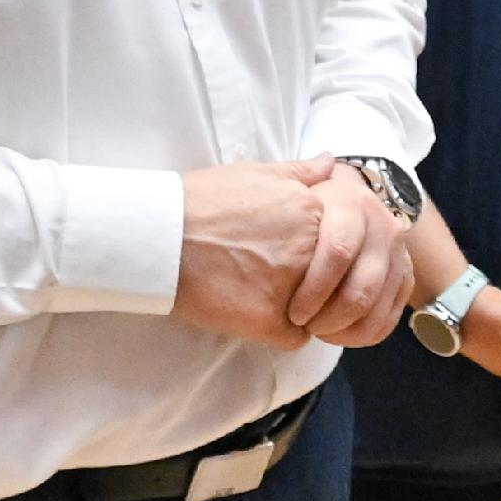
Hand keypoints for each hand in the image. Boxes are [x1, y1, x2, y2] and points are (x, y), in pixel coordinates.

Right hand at [171, 162, 329, 346]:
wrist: (159, 236)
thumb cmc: (200, 201)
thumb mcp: (253, 173)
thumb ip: (299, 172)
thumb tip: (332, 163)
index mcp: (312, 211)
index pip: (341, 242)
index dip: (317, 251)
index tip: (289, 250)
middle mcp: (310, 249)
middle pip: (333, 277)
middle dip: (313, 280)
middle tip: (272, 274)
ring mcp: (293, 288)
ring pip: (318, 309)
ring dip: (300, 307)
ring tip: (261, 294)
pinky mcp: (269, 322)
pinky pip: (296, 337)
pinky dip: (279, 331)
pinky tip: (252, 314)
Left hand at [277, 159, 413, 346]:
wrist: (344, 206)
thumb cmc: (307, 203)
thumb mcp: (295, 185)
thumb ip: (299, 174)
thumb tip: (326, 161)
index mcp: (356, 203)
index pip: (339, 252)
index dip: (314, 289)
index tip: (292, 311)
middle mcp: (385, 227)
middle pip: (361, 289)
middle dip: (328, 317)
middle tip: (303, 326)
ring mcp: (399, 256)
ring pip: (376, 309)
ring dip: (344, 330)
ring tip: (317, 331)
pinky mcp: (404, 280)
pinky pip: (388, 320)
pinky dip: (361, 336)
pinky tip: (337, 335)